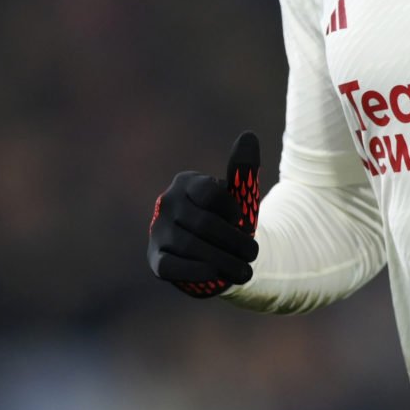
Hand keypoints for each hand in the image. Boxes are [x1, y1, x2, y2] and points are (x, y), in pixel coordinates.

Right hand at [148, 132, 261, 297]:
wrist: (216, 248)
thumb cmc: (228, 217)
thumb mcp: (238, 193)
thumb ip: (244, 167)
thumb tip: (248, 136)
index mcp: (186, 183)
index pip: (209, 193)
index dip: (231, 209)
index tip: (242, 220)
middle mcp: (167, 204)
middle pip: (203, 223)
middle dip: (233, 242)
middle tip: (254, 254)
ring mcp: (158, 232)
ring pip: (190, 246)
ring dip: (222, 260)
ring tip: (246, 271)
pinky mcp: (155, 259)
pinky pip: (170, 267)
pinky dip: (194, 271)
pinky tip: (216, 274)